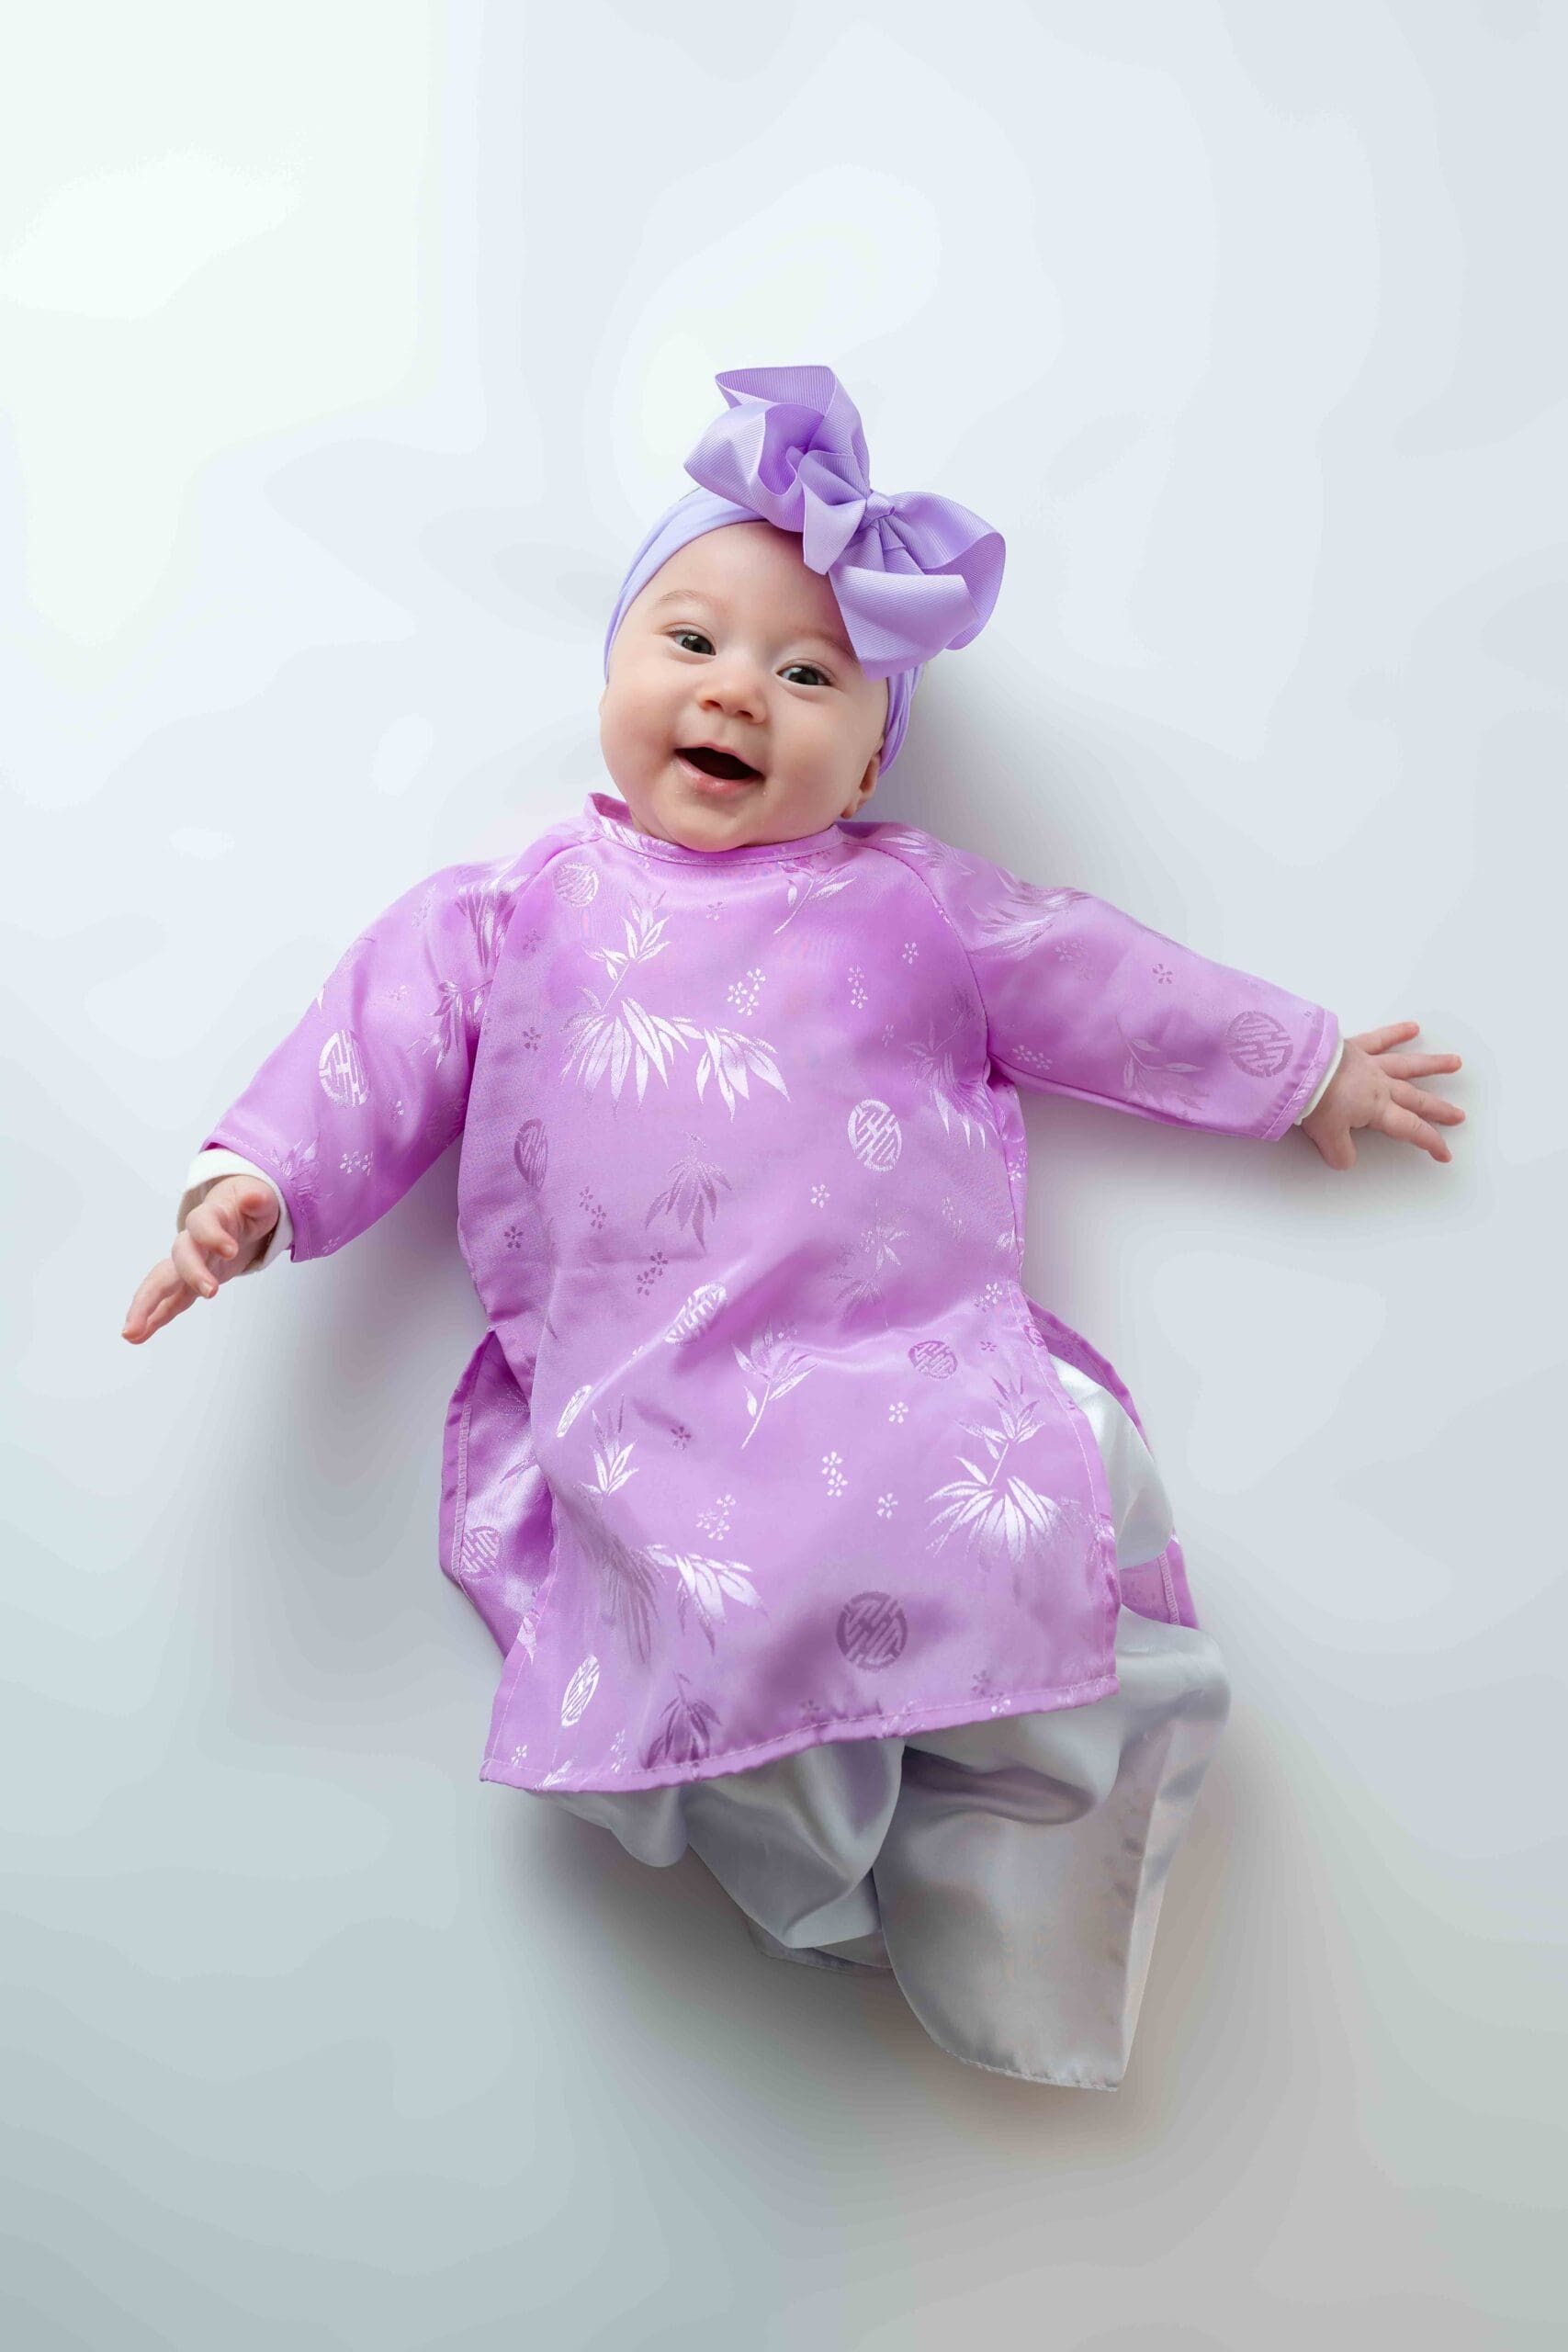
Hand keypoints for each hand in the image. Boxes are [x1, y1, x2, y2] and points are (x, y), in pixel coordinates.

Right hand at [121, 1176, 280, 1343]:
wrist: (236, 1213)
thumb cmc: (246, 1206)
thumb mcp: (260, 1198)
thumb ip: (257, 1199)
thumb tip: (255, 1198)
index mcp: (209, 1217)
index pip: (203, 1222)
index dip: (214, 1234)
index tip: (231, 1249)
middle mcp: (192, 1241)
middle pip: (181, 1254)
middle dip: (190, 1272)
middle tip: (210, 1291)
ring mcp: (188, 1264)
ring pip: (163, 1282)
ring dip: (146, 1306)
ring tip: (132, 1332)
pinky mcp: (190, 1283)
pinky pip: (169, 1302)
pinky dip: (154, 1318)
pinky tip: (138, 1336)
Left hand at [1300, 1021, 1464, 1170]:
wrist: (1298, 1068)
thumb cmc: (1313, 1101)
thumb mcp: (1326, 1137)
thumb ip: (1340, 1152)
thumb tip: (1346, 1161)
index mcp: (1377, 1109)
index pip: (1410, 1129)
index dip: (1430, 1142)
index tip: (1445, 1154)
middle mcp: (1380, 1085)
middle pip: (1416, 1099)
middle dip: (1439, 1110)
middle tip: (1459, 1115)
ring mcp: (1369, 1064)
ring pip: (1408, 1065)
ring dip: (1432, 1065)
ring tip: (1455, 1062)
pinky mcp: (1354, 1047)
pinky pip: (1379, 1039)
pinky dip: (1396, 1032)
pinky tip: (1413, 1028)